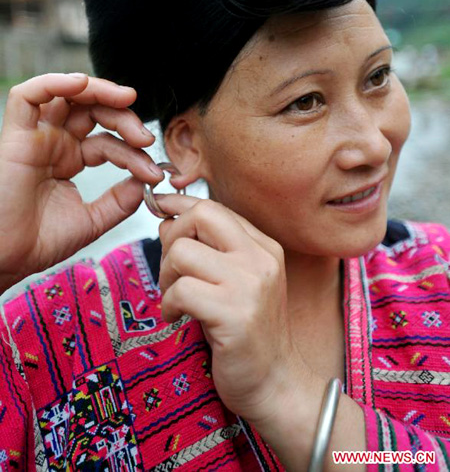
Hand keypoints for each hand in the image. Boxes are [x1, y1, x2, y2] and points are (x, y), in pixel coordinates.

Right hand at [0, 73, 163, 290]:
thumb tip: (146, 182)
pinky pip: (27, 96)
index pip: (108, 142)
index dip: (134, 153)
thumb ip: (120, 201)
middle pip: (93, 111)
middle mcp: (54, 143)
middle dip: (124, 117)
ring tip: (126, 98)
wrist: (7, 260)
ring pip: (66, 94)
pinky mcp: (16, 135)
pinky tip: (81, 84)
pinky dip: (54, 83)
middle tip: (145, 138)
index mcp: (69, 159)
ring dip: (99, 90)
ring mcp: (36, 137)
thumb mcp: (93, 220)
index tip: (154, 173)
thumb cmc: (39, 243)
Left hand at [157, 193, 309, 425]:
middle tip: (171, 273)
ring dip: (166, 277)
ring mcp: (249, 285)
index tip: (158, 208)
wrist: (275, 384)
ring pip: (182, 252)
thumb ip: (210, 249)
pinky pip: (181, 290)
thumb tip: (167, 220)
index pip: (213, 207)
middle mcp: (260, 258)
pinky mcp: (235, 314)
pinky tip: (177, 318)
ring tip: (175, 299)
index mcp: (263, 247)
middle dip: (171, 238)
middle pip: (200, 215)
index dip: (179, 205)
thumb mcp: (235, 282)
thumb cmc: (247, 333)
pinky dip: (169, 303)